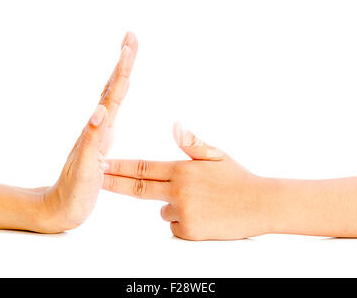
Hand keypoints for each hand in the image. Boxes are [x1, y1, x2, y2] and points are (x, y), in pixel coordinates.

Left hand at [36, 32, 137, 232]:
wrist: (58, 208)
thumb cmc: (72, 193)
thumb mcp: (85, 169)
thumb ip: (92, 140)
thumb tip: (101, 111)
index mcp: (99, 130)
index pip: (113, 94)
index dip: (123, 70)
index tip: (129, 45)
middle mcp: (99, 127)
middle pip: (113, 88)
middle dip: (124, 63)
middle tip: (131, 39)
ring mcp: (100, 133)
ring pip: (112, 97)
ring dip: (121, 75)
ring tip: (128, 56)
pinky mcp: (101, 142)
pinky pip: (112, 112)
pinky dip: (118, 95)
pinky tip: (118, 94)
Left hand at [103, 122, 276, 239]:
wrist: (260, 205)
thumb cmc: (238, 178)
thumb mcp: (216, 155)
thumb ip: (191, 143)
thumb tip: (175, 125)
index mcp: (183, 170)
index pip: (143, 168)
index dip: (120, 166)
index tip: (102, 163)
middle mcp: (179, 192)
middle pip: (138, 189)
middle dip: (114, 183)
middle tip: (96, 180)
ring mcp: (183, 213)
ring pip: (162, 210)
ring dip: (171, 205)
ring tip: (200, 202)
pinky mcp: (189, 232)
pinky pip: (175, 226)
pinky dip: (182, 221)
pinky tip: (203, 215)